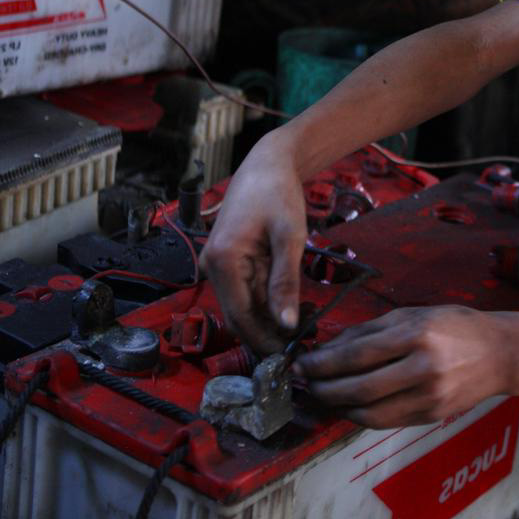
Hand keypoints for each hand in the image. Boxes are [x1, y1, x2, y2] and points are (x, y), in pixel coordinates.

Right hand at [199, 135, 308, 355]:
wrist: (268, 164)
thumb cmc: (278, 193)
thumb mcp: (290, 236)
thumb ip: (286, 282)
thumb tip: (286, 324)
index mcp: (222, 261)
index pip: (240, 317)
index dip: (265, 339)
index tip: (292, 354)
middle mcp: (212, 267)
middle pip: (239, 316)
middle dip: (268, 334)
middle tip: (304, 344)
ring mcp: (218, 265)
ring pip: (244, 307)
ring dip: (270, 320)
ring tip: (306, 323)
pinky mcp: (229, 263)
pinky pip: (247, 292)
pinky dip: (269, 303)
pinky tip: (295, 305)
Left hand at [292, 306, 516, 427]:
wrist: (500, 354)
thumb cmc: (456, 327)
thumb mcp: (414, 314)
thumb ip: (371, 330)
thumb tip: (328, 347)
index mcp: (418, 335)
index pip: (358, 354)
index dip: (323, 362)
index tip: (301, 363)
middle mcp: (424, 368)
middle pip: (360, 388)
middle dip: (324, 388)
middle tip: (305, 383)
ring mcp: (430, 397)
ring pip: (370, 413)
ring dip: (338, 407)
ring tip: (323, 396)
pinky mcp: (432, 416)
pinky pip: (386, 422)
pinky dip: (361, 416)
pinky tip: (349, 405)